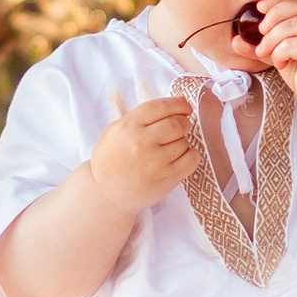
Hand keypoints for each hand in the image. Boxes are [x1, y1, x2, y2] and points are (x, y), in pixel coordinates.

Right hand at [89, 94, 198, 208]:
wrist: (105, 193)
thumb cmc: (111, 159)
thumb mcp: (116, 130)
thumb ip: (142, 115)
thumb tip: (178, 103)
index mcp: (128, 126)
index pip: (160, 107)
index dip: (177, 104)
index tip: (184, 107)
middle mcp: (142, 142)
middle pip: (177, 123)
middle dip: (183, 122)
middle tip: (180, 127)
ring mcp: (155, 162)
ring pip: (184, 141)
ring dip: (182, 141)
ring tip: (171, 147)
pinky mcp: (166, 178)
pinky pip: (191, 159)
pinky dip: (190, 156)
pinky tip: (180, 157)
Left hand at [251, 0, 296, 116]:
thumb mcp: (284, 56)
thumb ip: (265, 45)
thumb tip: (236, 40)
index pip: (295, 1)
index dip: (275, 2)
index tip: (260, 10)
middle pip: (292, 8)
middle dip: (270, 20)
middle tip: (261, 37)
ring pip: (291, 25)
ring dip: (272, 39)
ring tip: (266, 53)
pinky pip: (293, 43)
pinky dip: (280, 52)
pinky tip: (282, 63)